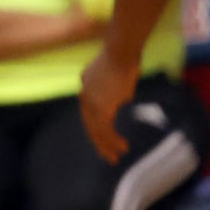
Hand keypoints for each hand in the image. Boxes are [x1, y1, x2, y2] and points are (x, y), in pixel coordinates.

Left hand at [79, 47, 139, 161]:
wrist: (121, 52)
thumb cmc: (124, 58)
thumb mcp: (116, 74)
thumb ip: (116, 88)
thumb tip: (123, 99)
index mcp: (86, 88)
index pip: (89, 113)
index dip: (97, 126)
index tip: (105, 137)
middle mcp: (84, 97)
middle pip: (89, 124)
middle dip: (99, 141)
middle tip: (107, 155)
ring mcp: (91, 103)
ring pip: (96, 130)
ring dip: (107, 145)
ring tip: (116, 156)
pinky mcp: (100, 108)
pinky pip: (105, 129)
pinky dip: (112, 140)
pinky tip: (120, 147)